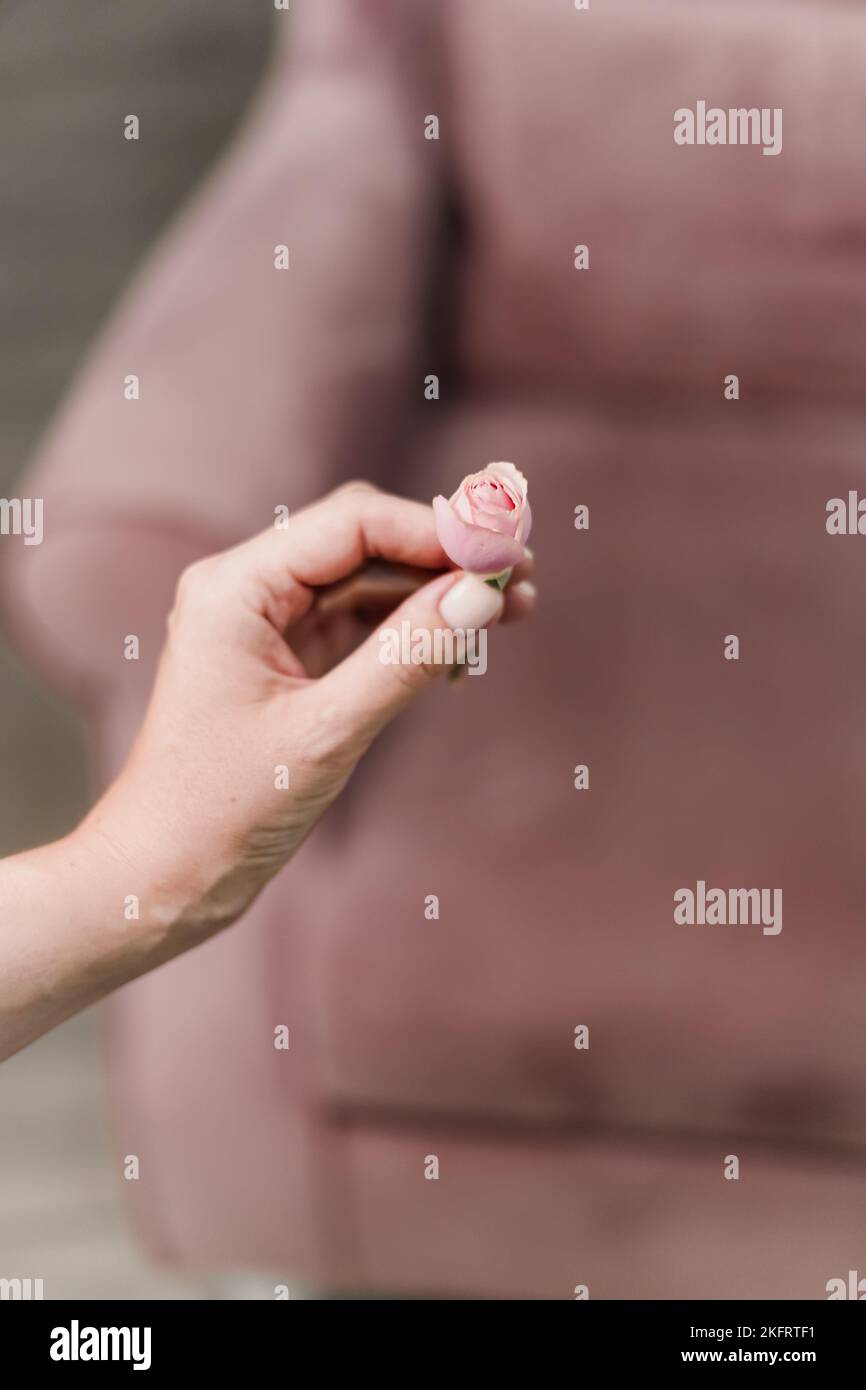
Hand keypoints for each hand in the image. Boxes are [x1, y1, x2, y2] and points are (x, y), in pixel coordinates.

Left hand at [78, 483, 534, 941]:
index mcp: (235, 588)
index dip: (436, 530)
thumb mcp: (326, 733)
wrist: (164, 876)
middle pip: (365, 542)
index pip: (353, 524)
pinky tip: (467, 644)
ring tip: (516, 605)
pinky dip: (416, 631)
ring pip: (371, 583)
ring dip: (439, 592)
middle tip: (523, 572)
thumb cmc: (221, 809)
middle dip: (445, 555)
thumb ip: (406, 658)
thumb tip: (483, 593)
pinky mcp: (291, 664)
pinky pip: (364, 626)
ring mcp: (270, 627)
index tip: (506, 550)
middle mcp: (249, 591)